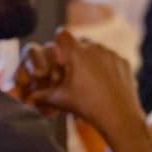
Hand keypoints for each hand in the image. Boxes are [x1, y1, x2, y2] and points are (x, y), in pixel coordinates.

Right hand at [16, 29, 145, 142]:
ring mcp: (111, 54)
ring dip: (92, 60)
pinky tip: (105, 84)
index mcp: (76, 53)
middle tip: (74, 72)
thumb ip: (43, 94)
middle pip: (80, 43)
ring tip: (90, 81)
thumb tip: (27, 98)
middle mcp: (94, 48)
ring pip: (97, 50)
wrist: (119, 117)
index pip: (61, 34)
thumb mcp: (61, 99)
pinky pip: (111, 59)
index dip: (58, 42)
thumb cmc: (87, 107)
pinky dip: (107, 68)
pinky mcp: (124, 62)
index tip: (59, 52)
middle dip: (76, 54)